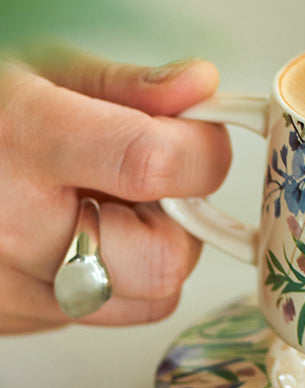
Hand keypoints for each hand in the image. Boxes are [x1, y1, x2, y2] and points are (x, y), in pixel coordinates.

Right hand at [0, 50, 230, 333]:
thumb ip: (128, 86)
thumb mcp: (37, 68)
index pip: (152, 163)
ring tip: (106, 209)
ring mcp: (2, 287)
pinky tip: (69, 235)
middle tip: (150, 186)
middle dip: (180, 222)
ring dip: (150, 254)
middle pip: (161, 262)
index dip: (201, 153)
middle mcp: (8, 226)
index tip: (198, 139)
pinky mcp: (5, 319)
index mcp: (20, 140)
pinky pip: (99, 314)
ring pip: (144, 300)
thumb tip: (201, 87)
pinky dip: (108, 278)